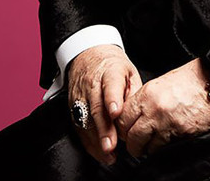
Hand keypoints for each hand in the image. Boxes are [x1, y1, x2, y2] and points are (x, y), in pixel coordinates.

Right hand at [67, 44, 141, 165]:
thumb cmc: (113, 67)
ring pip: (86, 120)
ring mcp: (80, 95)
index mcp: (110, 71)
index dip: (112, 99)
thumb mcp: (129, 72)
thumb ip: (133, 92)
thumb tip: (137, 114)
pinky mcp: (73, 107)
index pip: (111, 84)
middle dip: (103, 128)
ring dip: (96, 139)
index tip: (115, 112)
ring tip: (107, 153)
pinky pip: (79, 127)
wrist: (89, 56)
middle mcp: (92, 83)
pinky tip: (99, 151)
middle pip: (96, 107)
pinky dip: (89, 141)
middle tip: (111, 144)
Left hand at [116, 58, 209, 157]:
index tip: (127, 131)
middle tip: (137, 143)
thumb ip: (147, 99)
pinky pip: (164, 147)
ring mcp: (166, 122)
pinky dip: (163, 147)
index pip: (122, 118)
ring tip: (151, 145)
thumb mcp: (162, 83)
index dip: (123, 128)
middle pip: (130, 136)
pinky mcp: (180, 132)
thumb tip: (136, 115)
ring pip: (145, 146)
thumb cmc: (192, 79)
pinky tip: (167, 140)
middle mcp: (153, 108)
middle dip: (132, 143)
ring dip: (147, 148)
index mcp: (147, 93)